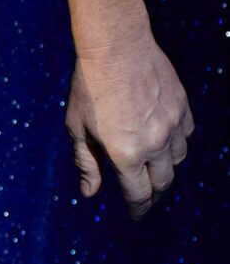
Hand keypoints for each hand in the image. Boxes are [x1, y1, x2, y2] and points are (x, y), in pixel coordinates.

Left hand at [67, 32, 192, 215]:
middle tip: (145, 198)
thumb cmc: (89, 87)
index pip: (138, 194)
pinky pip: (186, 136)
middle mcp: (154, 144)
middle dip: (153, 194)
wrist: (116, 46)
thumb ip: (86, 163)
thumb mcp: (77, 128)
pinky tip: (163, 141)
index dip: (138, 209)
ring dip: (166, 169)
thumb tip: (90, 192)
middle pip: (162, 182)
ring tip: (152, 169)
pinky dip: (176, 143)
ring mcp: (173, 125)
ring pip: (177, 160)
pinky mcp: (183, 107)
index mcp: (126, 154)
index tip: (136, 216)